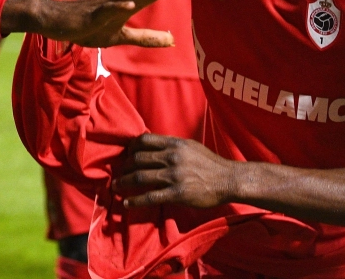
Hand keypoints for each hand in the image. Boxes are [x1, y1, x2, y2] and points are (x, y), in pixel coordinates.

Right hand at [0, 0, 182, 46]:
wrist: (53, 21)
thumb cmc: (86, 27)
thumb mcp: (118, 36)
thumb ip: (144, 37)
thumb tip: (172, 41)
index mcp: (123, 8)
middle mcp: (115, 4)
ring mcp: (102, 9)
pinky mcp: (89, 17)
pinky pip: (105, 12)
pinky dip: (118, 8)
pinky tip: (130, 5)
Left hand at [114, 134, 236, 207]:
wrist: (228, 179)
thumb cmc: (210, 163)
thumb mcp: (191, 146)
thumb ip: (172, 146)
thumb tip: (154, 146)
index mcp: (175, 144)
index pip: (144, 140)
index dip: (131, 147)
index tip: (126, 154)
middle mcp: (172, 157)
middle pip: (138, 159)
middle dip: (124, 166)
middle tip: (118, 172)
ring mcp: (174, 175)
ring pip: (140, 177)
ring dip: (124, 182)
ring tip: (116, 187)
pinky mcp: (177, 193)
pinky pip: (150, 197)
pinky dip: (135, 200)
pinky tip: (127, 203)